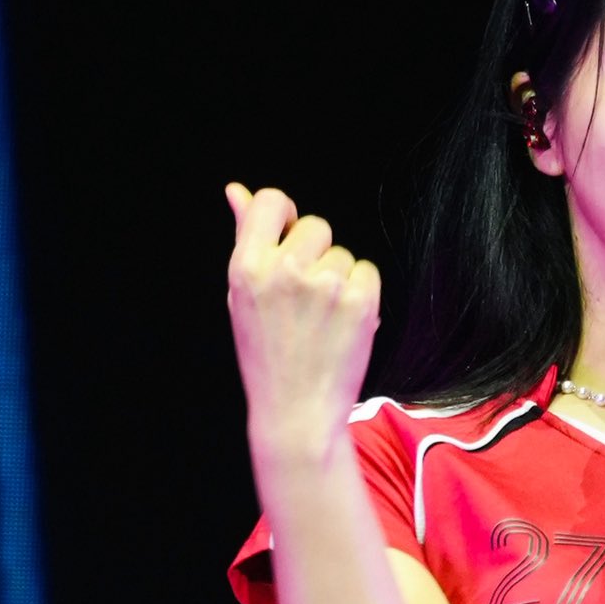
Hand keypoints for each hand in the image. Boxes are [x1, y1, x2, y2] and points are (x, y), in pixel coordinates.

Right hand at [225, 184, 381, 457]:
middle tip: (305, 298)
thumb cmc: (266, 355)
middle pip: (316, 226)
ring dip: (340, 279)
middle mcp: (284, 271)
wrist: (296, 412)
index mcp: (247, 268)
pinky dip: (361, 295)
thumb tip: (237, 191)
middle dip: (316, 253)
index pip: (271, 202)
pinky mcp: (359, 301)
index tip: (290, 235)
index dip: (285, 215)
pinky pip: (367, 272)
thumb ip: (244, 238)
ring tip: (322, 320)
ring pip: (344, 254)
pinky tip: (343, 324)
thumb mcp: (242, 297)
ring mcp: (325, 286)